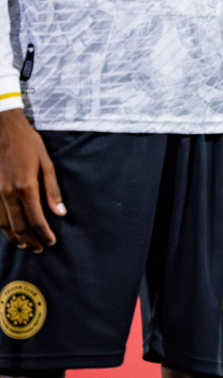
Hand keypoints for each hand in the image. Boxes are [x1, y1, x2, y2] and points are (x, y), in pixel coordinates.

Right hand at [0, 109, 62, 251]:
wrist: (2, 129)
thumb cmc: (28, 144)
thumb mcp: (46, 163)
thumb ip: (53, 190)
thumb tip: (61, 213)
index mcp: (26, 187)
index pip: (36, 219)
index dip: (44, 234)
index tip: (51, 242)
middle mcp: (7, 194)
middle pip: (18, 226)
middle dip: (30, 240)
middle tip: (40, 249)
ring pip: (3, 225)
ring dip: (14, 238)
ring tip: (25, 245)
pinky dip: (2, 227)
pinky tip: (10, 231)